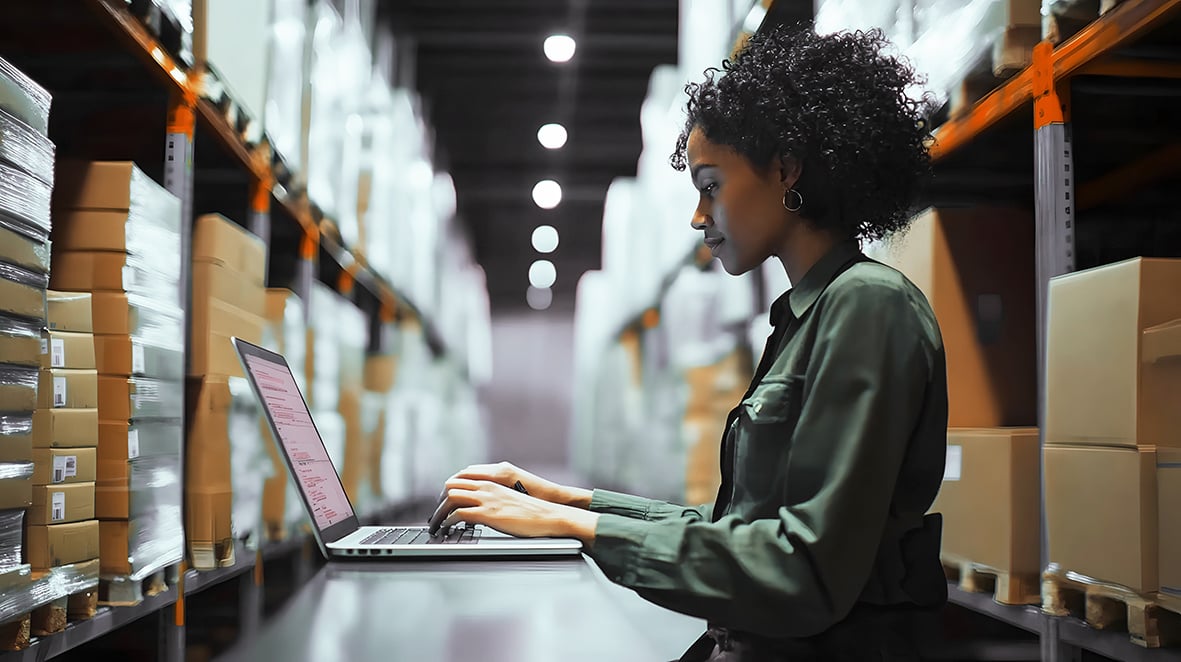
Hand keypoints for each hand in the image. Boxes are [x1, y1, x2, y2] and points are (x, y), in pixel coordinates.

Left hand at [428, 479, 598, 544]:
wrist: (549, 516)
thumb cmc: (533, 512)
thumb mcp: (510, 499)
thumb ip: (495, 499)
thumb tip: (483, 509)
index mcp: (492, 482)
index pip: (459, 479)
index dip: (447, 491)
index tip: (442, 504)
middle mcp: (487, 486)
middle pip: (451, 486)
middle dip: (439, 502)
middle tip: (436, 516)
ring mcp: (486, 499)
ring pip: (450, 498)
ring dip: (439, 513)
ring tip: (436, 525)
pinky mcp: (488, 513)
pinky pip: (458, 514)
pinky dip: (448, 522)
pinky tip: (447, 529)